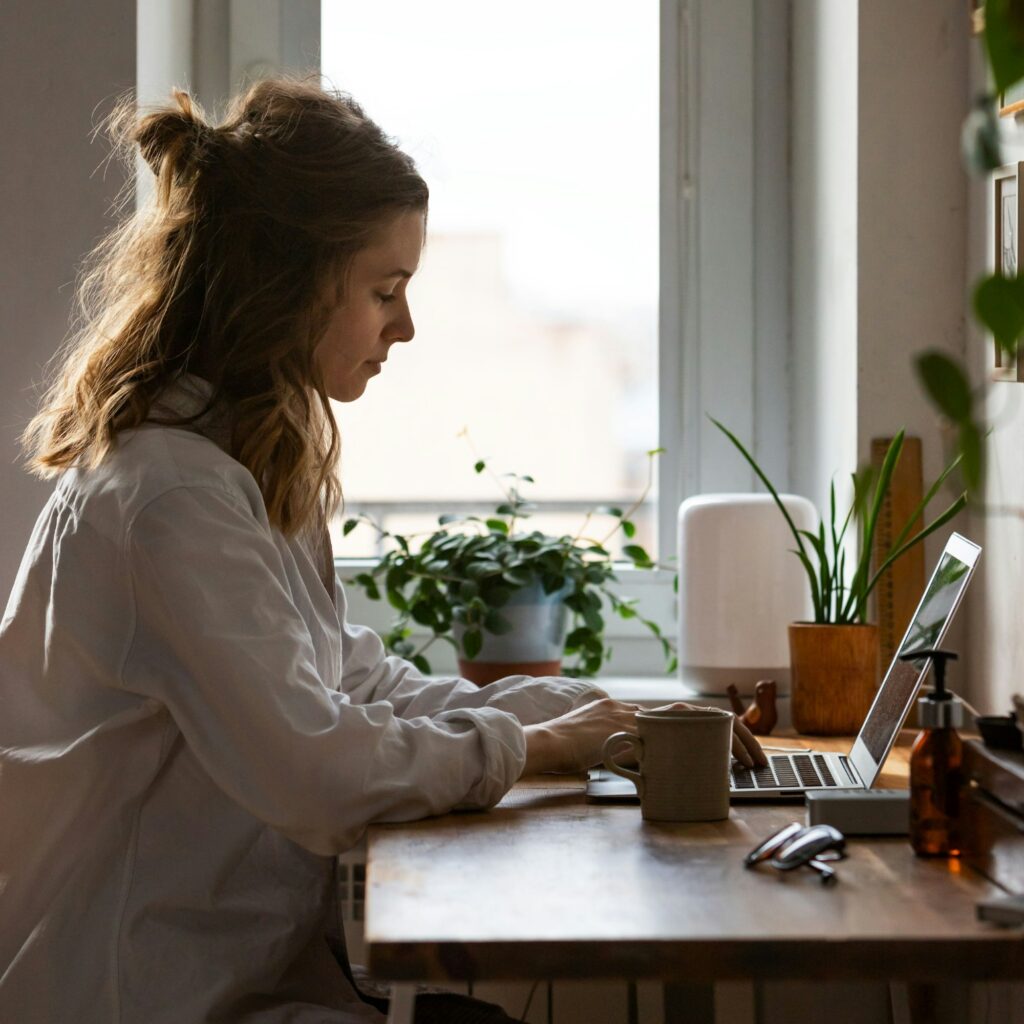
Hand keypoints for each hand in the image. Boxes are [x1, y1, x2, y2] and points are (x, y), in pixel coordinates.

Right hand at [521, 699, 767, 776]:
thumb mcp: (595, 748)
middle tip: (754, 754)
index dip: (708, 725)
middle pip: (690, 713)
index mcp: (624, 710)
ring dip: (722, 738)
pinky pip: (667, 740)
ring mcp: (630, 718)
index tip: (730, 742)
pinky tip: (717, 760)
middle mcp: (631, 709)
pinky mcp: (626, 733)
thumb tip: (642, 770)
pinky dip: (693, 749)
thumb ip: (618, 751)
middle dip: (729, 731)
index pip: (676, 713)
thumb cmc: (561, 752)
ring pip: (686, 721)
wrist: (540, 744)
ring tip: (747, 759)